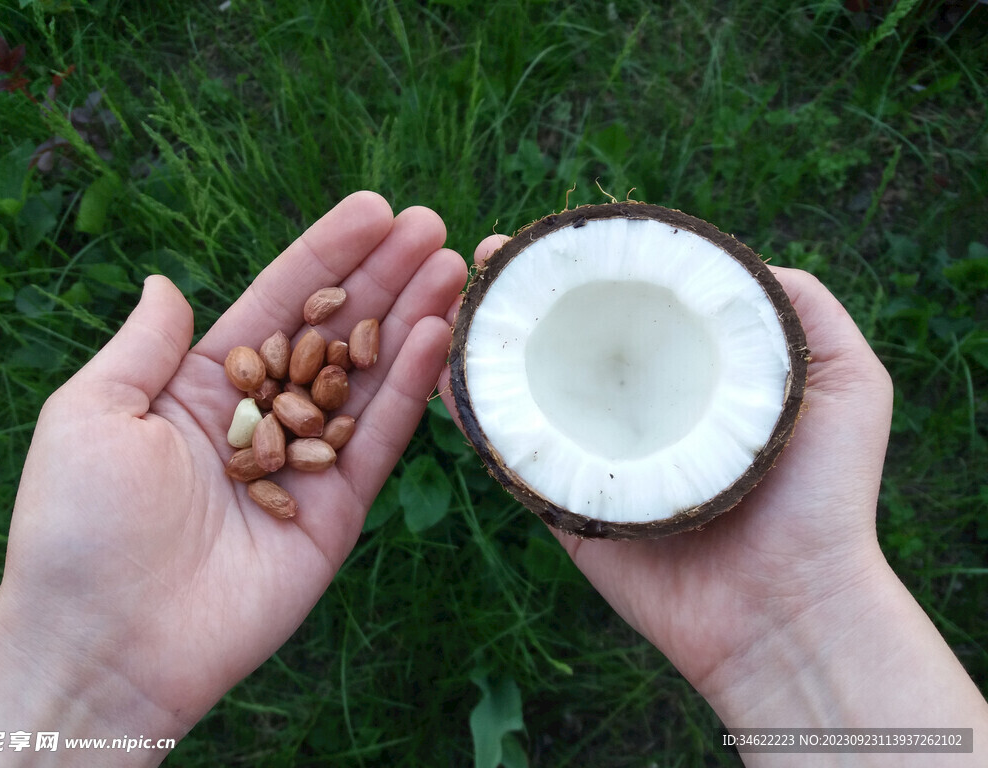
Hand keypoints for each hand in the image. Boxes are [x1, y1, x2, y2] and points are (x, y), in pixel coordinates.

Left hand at [0, 192, 467, 759]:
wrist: (109, 643)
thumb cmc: (81, 527)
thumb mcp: (90, 414)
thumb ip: (144, 344)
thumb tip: (170, 284)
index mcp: (203, 385)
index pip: (277, 303)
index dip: (325, 255)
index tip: (374, 210)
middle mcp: (263, 414)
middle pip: (335, 331)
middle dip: (383, 277)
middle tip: (432, 226)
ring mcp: (306, 460)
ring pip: (370, 377)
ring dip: (412, 319)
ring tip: (454, 265)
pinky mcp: (338, 509)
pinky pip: (380, 439)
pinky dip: (413, 388)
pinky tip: (438, 335)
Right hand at [440, 235, 987, 763]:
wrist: (791, 608)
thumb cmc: (824, 496)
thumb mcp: (850, 380)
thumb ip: (801, 309)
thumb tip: (722, 260)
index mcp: (690, 376)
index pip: (629, 304)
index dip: (587, 264)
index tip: (547, 234)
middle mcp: (637, 410)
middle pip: (568, 339)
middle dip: (521, 295)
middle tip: (485, 257)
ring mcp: (597, 457)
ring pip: (528, 391)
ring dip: (486, 346)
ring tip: (454, 303)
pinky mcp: (566, 506)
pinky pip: (511, 457)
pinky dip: (474, 418)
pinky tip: (447, 374)